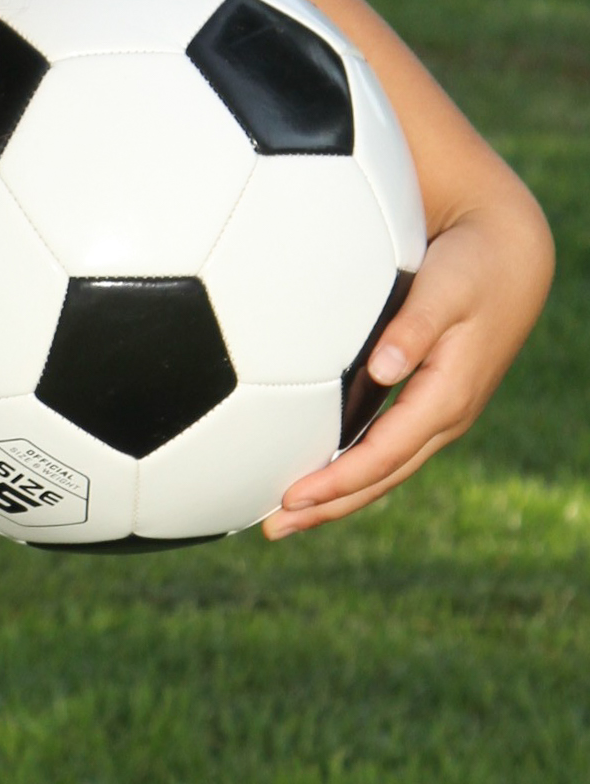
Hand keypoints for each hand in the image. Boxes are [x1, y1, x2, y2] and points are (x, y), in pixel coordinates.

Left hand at [263, 173, 552, 538]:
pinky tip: (319, 474)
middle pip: (382, 476)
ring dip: (337, 497)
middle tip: (273, 529)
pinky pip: (387, 446)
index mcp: (447, 396)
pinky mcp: (429, 400)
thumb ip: (413, 328)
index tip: (291, 497)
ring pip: (385, 468)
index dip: (337, 481)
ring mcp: (440, 412)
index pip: (383, 454)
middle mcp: (446, 415)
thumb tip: (382, 369)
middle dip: (329, 506)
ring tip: (286, 518)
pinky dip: (352, 468)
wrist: (511, 255)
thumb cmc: (472, 266)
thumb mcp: (445, 289)